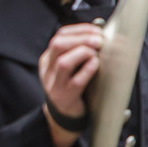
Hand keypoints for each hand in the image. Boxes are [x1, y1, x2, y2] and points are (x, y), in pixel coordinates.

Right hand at [38, 23, 103, 146]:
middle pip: (57, 45)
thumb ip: (78, 52)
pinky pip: (76, 81)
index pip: (59, 36)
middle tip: (99, 40)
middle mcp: (48, 70)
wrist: (64, 116)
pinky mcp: (65, 96)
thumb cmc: (71, 88)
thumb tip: (100, 33)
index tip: (96, 30)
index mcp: (48, 59)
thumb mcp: (68, 68)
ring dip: (82, 53)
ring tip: (96, 53)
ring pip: (63, 62)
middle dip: (81, 39)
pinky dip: (87, 70)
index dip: (79, 30)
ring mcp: (54, 84)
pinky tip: (96, 65)